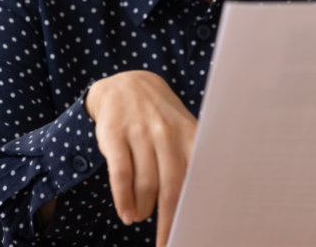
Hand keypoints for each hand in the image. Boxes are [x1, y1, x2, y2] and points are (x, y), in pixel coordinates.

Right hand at [85, 70, 196, 246]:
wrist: (127, 83)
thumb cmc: (160, 118)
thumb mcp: (181, 131)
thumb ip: (191, 161)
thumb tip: (200, 203)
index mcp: (189, 135)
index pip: (197, 178)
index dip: (196, 209)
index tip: (193, 232)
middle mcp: (166, 133)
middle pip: (171, 188)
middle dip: (169, 222)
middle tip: (166, 242)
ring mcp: (140, 132)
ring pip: (145, 184)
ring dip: (143, 209)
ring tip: (138, 218)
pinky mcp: (115, 133)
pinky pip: (121, 174)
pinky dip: (123, 199)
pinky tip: (125, 214)